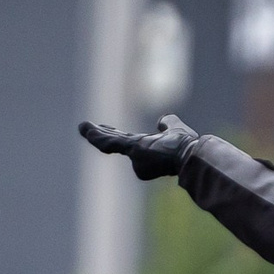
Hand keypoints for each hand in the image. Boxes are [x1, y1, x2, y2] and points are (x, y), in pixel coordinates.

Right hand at [78, 114, 196, 180]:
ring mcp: (135, 155)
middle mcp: (138, 152)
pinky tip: (87, 130)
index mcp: (147, 147)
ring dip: (97, 135)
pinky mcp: (134, 151)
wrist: (190, 154)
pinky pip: (113, 143)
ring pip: (112, 143)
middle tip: (85, 127)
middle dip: (100, 135)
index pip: (126, 140)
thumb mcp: (176, 130)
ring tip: (83, 127)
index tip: (105, 128)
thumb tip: (163, 119)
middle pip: (115, 142)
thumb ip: (169, 124)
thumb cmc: (186, 146)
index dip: (114, 134)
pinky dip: (99, 136)